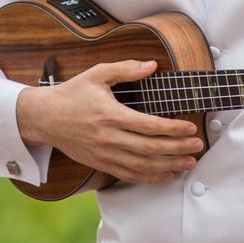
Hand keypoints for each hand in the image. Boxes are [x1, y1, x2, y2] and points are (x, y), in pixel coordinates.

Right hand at [16, 60, 203, 184]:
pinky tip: (166, 174)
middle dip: (178, 148)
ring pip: (143, 165)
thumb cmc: (72, 94)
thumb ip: (125, 69)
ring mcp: (104, 154)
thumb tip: (152, 65)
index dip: (173, 128)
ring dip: (169, 165)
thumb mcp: (96, 74)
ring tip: (189, 163)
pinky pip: (129, 175)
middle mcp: (108, 138)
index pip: (149, 125)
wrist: (45, 118)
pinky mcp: (100, 163)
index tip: (190, 127)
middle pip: (150, 148)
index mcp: (110, 115)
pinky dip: (150, 177)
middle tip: (198, 146)